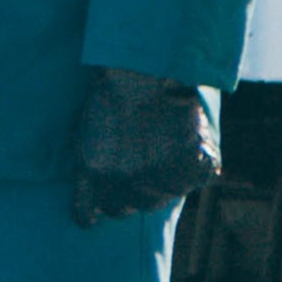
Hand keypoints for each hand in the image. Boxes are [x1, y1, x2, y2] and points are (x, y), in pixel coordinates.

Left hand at [69, 67, 220, 227]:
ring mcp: (162, 177)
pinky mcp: (194, 168)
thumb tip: (92, 208)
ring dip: (164, 181)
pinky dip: (194, 168)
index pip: (97, 211)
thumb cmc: (113, 94)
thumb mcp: (86, 134)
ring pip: (164, 196)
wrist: (148, 69)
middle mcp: (127, 181)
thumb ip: (91, 171)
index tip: (102, 208)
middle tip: (142, 167)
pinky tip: (185, 146)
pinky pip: (195, 180)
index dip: (103, 206)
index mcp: (95, 173)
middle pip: (134, 206)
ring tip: (163, 150)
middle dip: (135, 192)